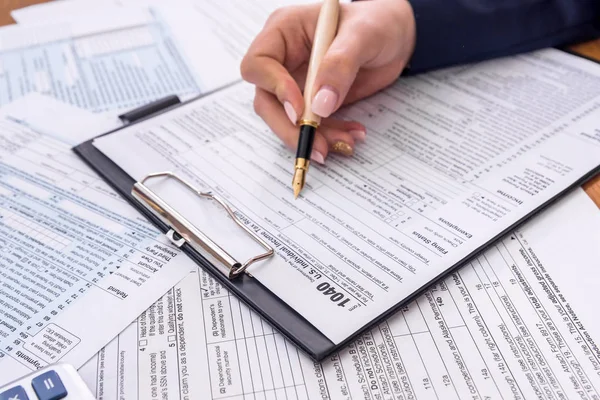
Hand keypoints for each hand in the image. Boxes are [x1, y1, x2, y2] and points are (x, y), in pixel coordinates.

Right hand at [241, 0, 415, 163]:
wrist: (395, 36)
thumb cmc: (376, 22)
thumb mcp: (363, 35)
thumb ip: (341, 64)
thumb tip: (320, 104)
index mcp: (284, 31)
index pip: (258, 64)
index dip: (275, 89)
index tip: (300, 110)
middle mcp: (284, 59)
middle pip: (267, 101)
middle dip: (291, 128)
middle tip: (318, 147)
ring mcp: (295, 82)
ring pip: (288, 120)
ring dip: (315, 137)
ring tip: (346, 141)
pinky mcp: (311, 101)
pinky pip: (311, 126)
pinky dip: (330, 135)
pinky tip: (351, 134)